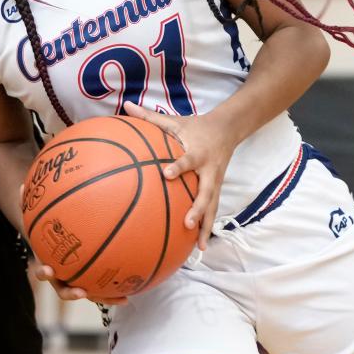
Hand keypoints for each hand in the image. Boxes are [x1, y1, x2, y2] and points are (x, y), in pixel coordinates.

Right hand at [20, 182, 126, 304]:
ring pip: (90, 292)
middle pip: (65, 290)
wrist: (49, 239)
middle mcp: (62, 276)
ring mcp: (77, 279)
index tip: (49, 270)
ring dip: (105, 298)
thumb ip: (28, 202)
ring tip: (123, 299)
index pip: (43, 272)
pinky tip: (137, 282)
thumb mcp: (35, 215)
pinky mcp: (91, 278)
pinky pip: (103, 283)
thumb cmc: (43, 226)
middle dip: (73, 293)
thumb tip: (21, 186)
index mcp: (47, 263)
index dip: (44, 273)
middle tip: (81, 293)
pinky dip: (117, 285)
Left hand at [123, 102, 235, 250]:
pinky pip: (212, 210)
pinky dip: (206, 227)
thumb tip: (125, 106)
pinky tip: (198, 246)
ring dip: (206, 226)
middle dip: (198, 209)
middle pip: (206, 192)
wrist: (228, 129)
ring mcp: (215, 182)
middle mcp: (209, 170)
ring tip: (199, 247)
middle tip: (186, 224)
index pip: (187, 160)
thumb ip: (149, 117)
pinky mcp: (217, 190)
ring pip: (213, 207)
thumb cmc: (195, 126)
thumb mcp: (174, 121)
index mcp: (198, 152)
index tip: (166, 174)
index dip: (179, 167)